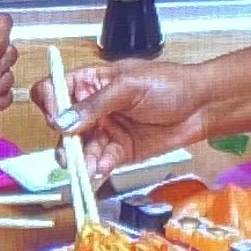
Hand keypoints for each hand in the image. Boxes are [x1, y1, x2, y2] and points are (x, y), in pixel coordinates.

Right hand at [39, 57, 206, 185]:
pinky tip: (103, 167)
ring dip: (79, 159)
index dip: (50, 104)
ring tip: (87, 166)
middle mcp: (92, 108)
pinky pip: (100, 161)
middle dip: (64, 141)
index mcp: (90, 82)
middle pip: (62, 126)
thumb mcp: (129, 87)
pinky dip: (98, 166)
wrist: (201, 107)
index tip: (57, 119)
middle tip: (70, 151)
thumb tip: (63, 122)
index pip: (53, 91)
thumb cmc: (168, 85)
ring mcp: (104, 131)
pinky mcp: (118, 151)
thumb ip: (95, 105)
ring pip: (79, 149)